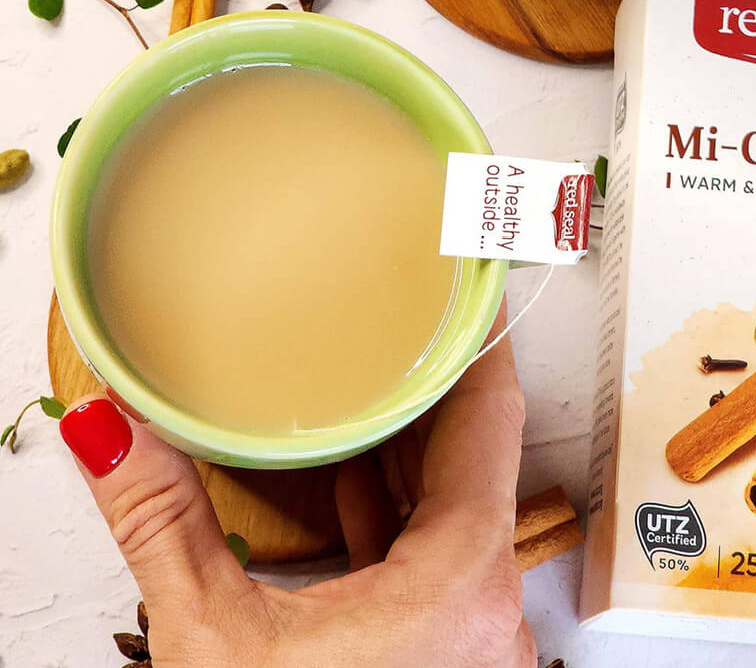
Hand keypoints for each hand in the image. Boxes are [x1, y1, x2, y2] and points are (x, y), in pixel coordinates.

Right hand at [59, 311, 531, 665]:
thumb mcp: (215, 644)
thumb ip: (162, 525)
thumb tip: (112, 432)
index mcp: (460, 581)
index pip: (489, 413)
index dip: (475, 337)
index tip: (463, 280)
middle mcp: (489, 608)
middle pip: (470, 455)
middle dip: (419, 389)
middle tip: (389, 318)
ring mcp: (473, 640)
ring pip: (452, 508)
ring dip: (401, 454)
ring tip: (358, 388)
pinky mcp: (446, 661)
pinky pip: (434, 558)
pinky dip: (393, 517)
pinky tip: (347, 491)